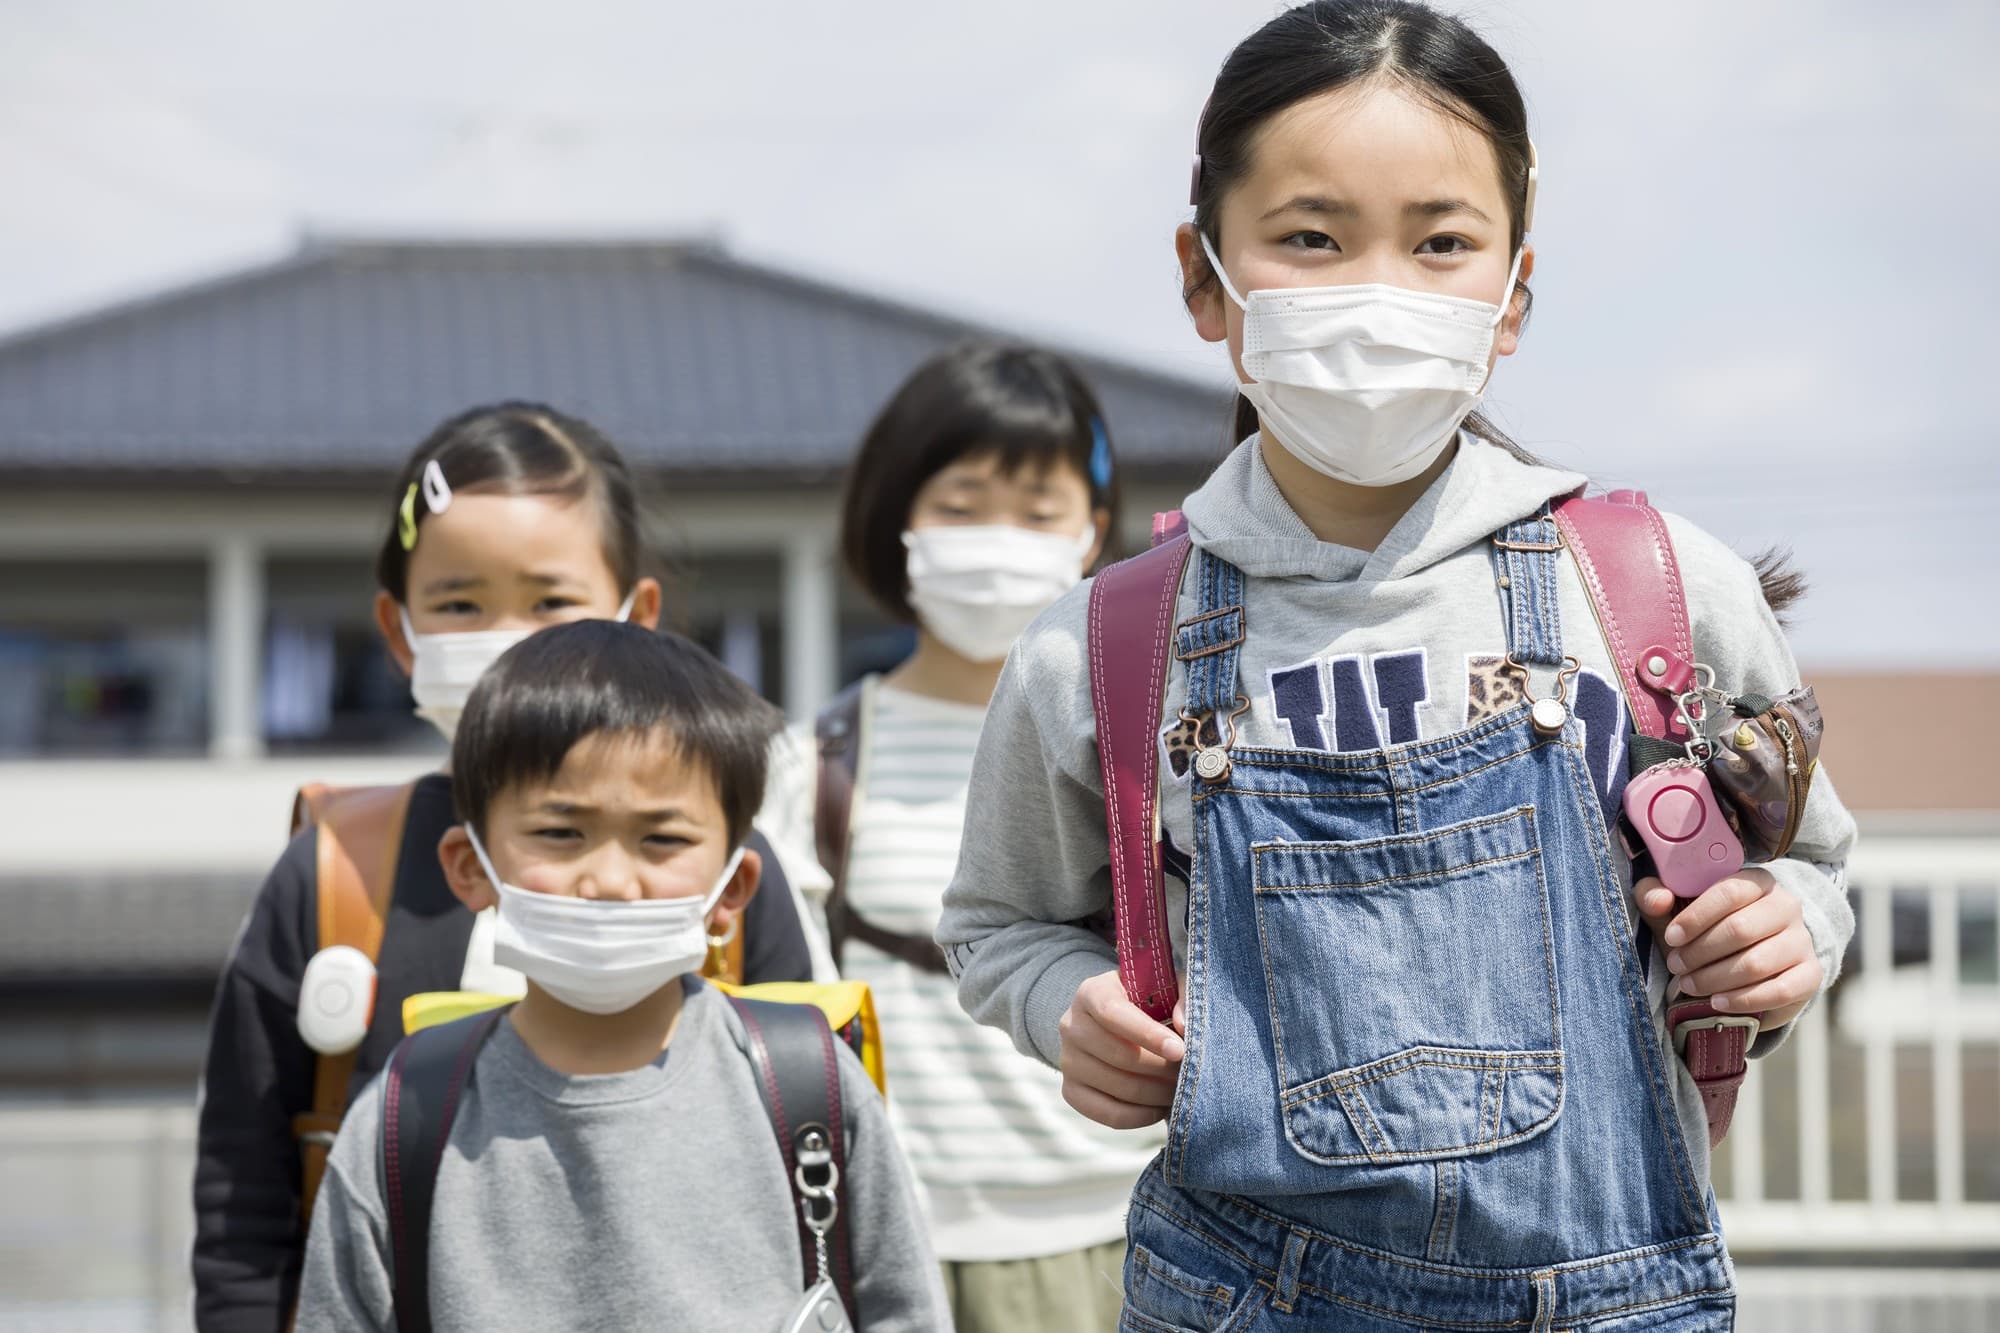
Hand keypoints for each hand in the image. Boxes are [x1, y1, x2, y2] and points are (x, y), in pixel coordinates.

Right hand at [1056, 971, 1184, 1129]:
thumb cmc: (1150, 1002)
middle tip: (1190, 1073)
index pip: (1112, 1013)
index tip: (1179, 1050)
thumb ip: (1183, 995)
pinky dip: (1141, 1116)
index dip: (1147, 1033)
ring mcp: (1068, 1061)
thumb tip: (1183, 1024)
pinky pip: (1108, 1113)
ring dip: (1157, 1093)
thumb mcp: (1168, 986)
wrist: (1119, 1026)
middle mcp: (1071, 1026)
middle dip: (1161, 1069)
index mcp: (1091, 993)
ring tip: (1180, 1088)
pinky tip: (1161, 1107)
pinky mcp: (1071, 1091)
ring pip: (1117, 1087)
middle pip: (1118, 1055)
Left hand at [1633, 869, 1820, 1030]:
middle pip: (1741, 929)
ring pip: (1757, 962)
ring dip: (1715, 978)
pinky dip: (1743, 1000)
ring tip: (1689, 985)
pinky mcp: (1810, 975)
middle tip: (1676, 966)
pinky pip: (1780, 991)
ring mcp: (1802, 941)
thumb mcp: (1679, 907)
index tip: (1671, 937)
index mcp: (1757, 881)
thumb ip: (1657, 896)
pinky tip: (1718, 1002)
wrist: (1756, 955)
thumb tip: (1657, 899)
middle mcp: (1786, 906)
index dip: (1696, 916)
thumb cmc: (1710, 927)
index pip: (1729, 892)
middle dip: (1700, 952)